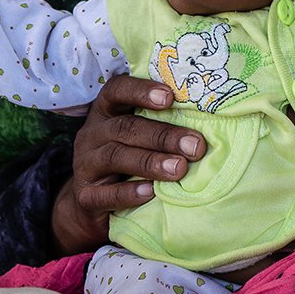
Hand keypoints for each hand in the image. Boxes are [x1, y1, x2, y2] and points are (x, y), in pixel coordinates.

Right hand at [50, 73, 206, 254]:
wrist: (91, 203)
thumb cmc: (128, 159)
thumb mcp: (138, 137)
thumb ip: (162, 125)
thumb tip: (210, 125)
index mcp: (106, 111)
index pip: (117, 90)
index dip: (141, 91)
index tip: (170, 97)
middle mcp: (92, 133)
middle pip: (125, 127)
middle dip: (163, 135)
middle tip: (195, 146)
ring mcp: (85, 164)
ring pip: (115, 156)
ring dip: (150, 162)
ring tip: (179, 169)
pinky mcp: (85, 195)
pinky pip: (104, 194)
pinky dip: (129, 193)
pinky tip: (151, 193)